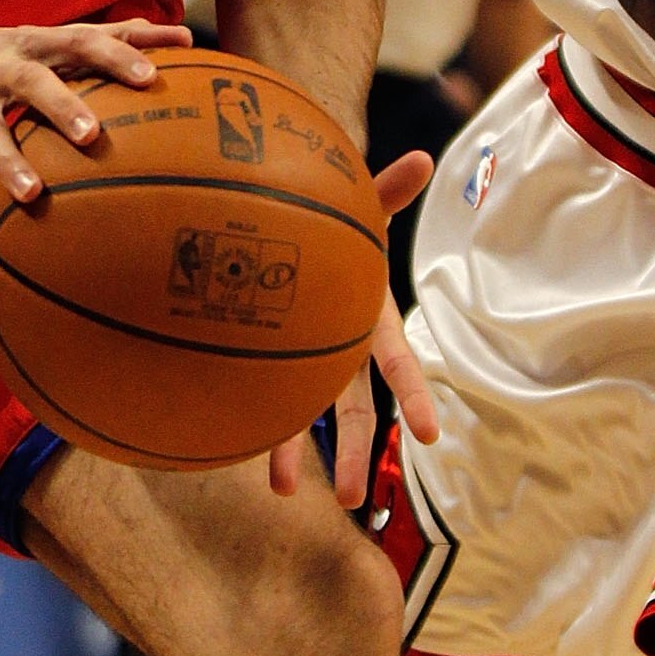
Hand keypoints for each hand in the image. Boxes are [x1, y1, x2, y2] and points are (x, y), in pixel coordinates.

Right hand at [0, 12, 193, 260]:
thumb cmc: (12, 50)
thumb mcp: (57, 37)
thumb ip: (118, 36)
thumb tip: (188, 40)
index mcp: (37, 43)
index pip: (80, 40)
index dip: (115, 55)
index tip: (150, 75)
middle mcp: (1, 69)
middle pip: (32, 82)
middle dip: (60, 106)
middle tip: (92, 135)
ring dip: (8, 164)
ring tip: (33, 196)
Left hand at [268, 149, 440, 499]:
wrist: (303, 228)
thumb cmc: (341, 221)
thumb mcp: (365, 207)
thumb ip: (388, 189)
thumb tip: (423, 156)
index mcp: (372, 318)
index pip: (399, 364)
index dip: (414, 398)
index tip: (429, 436)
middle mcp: (342, 349)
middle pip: (352, 409)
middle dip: (351, 452)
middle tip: (348, 500)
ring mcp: (307, 359)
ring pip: (303, 413)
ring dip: (290, 452)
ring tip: (277, 492)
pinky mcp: (271, 358)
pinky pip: (260, 393)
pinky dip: (247, 419)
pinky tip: (226, 447)